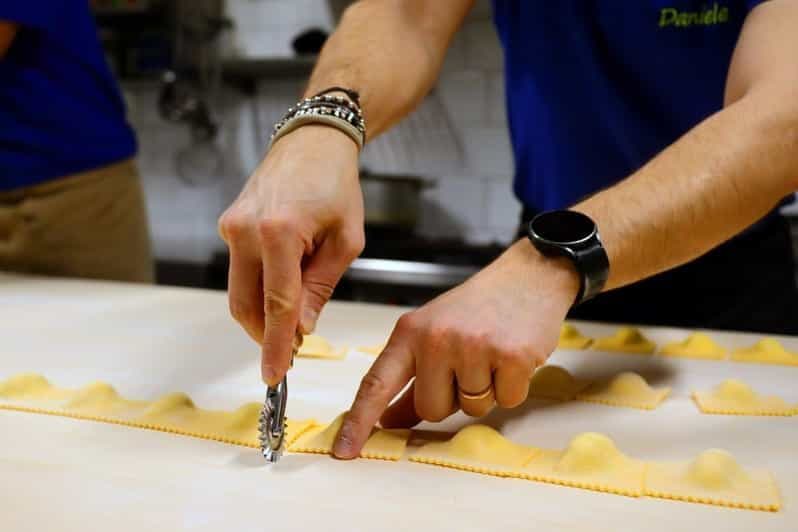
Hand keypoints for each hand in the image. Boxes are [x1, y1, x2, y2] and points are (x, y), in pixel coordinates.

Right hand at [218, 125, 363, 384]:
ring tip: (293, 317)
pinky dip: (259, 289)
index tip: (274, 377)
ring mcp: (231, 227)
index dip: (276, 345)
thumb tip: (300, 328)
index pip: (276, 304)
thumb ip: (320, 287)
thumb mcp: (345, 240)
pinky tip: (284, 285)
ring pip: (238, 292)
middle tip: (293, 348)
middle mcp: (245, 230)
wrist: (312, 142)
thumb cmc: (337, 187)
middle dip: (266, 334)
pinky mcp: (228, 225)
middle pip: (246, 305)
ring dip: (262, 314)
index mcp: (278, 232)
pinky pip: (239, 271)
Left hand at [332, 241, 579, 457]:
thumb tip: (388, 420)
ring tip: (492, 355)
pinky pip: (506, 401)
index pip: (377, 383)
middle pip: (431, 410)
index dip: (359, 420)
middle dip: (452, 398)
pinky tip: (512, 357)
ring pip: (471, 408)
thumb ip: (410, 378)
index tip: (345, 451)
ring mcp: (474, 347)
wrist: (527, 277)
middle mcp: (437, 338)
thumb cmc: (477, 308)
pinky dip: (512, 387)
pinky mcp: (511, 356)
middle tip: (469, 364)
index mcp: (410, 332)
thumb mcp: (433, 332)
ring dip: (485, 391)